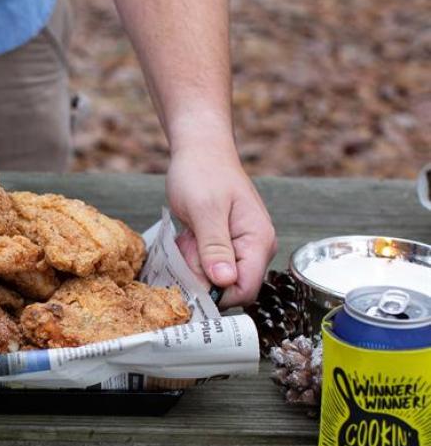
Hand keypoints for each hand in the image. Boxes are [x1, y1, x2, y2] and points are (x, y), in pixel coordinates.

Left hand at [166, 140, 276, 307]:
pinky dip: (193, 256)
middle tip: (187, 248)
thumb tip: (224, 282)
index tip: (191, 281)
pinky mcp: (226, 245)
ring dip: (194, 264)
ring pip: (215, 277)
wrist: (200, 151)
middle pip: (229, 287)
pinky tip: (188, 236)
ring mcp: (241, 247)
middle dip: (202, 276)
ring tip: (188, 237)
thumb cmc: (203, 173)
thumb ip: (214, 248)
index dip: (217, 294)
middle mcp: (255, 248)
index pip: (245, 290)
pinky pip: (208, 265)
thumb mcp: (204, 211)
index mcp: (258, 241)